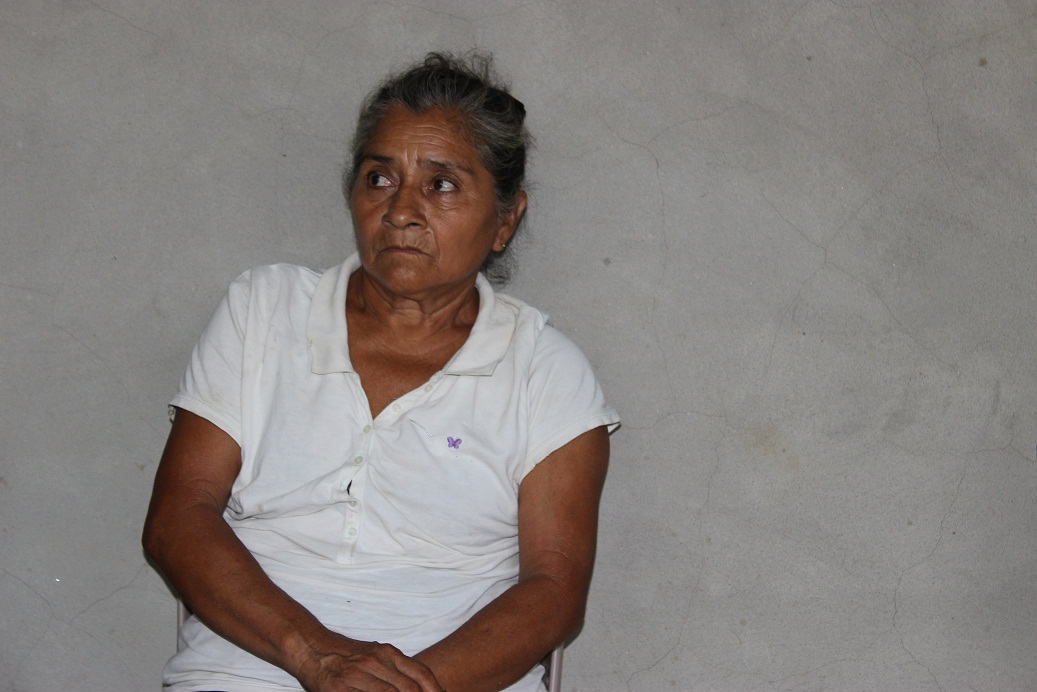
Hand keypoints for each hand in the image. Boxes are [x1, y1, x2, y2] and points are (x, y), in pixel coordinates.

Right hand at [295, 637, 444, 691]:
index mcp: (387, 653)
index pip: (420, 674)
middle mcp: (375, 662)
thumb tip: (419, 685)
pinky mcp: (340, 689)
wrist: (312, 648)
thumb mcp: (375, 655)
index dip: (435, 690)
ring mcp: (357, 676)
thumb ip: (396, 669)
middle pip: (409, 689)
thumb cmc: (346, 656)